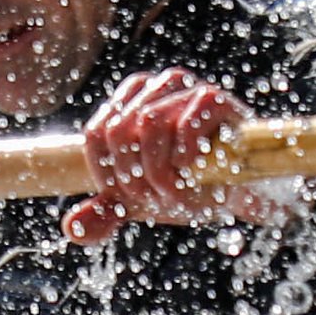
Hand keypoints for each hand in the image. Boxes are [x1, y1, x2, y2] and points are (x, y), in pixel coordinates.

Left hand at [67, 69, 272, 242]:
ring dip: (160, 172)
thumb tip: (71, 228)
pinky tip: (196, 173)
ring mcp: (185, 88)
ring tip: (179, 194)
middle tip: (160, 201)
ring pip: (148, 123)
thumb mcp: (142, 202)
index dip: (108, 176)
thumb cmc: (190, 187)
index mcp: (128, 102)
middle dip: (135, 179)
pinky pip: (186, 123)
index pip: (95, 135)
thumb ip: (105, 213)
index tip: (132, 199)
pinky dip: (186, 158)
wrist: (243, 190)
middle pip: (118, 130)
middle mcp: (153, 86)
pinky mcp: (214, 98)